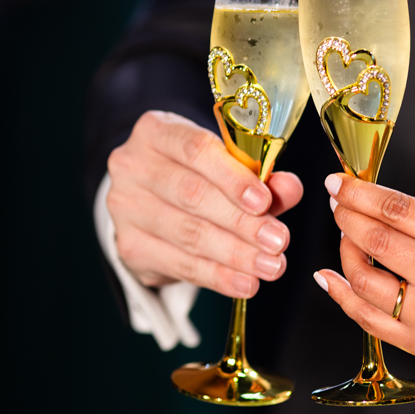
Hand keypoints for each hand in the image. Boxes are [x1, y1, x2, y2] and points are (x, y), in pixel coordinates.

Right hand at [106, 111, 302, 296]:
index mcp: (156, 130)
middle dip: (241, 222)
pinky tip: (244, 283)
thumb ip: (259, 174)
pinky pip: (179, 265)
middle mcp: (132, 165)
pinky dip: (217, 277)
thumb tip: (290, 188)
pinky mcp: (129, 246)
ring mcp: (125, 207)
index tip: (264, 202)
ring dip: (235, 255)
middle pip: (192, 196)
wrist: (149, 197)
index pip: (196, 150)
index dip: (233, 178)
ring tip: (270, 266)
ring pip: (188, 234)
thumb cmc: (195, 171)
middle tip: (279, 242)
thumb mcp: (225, 162)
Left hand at [315, 174, 414, 383]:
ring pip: (364, 279)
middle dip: (347, 216)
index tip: (339, 183)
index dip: (360, 193)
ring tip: (345, 235)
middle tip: (336, 203)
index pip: (398, 210)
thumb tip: (376, 206)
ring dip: (344, 250)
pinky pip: (367, 318)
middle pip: (376, 241)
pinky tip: (329, 275)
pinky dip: (342, 294)